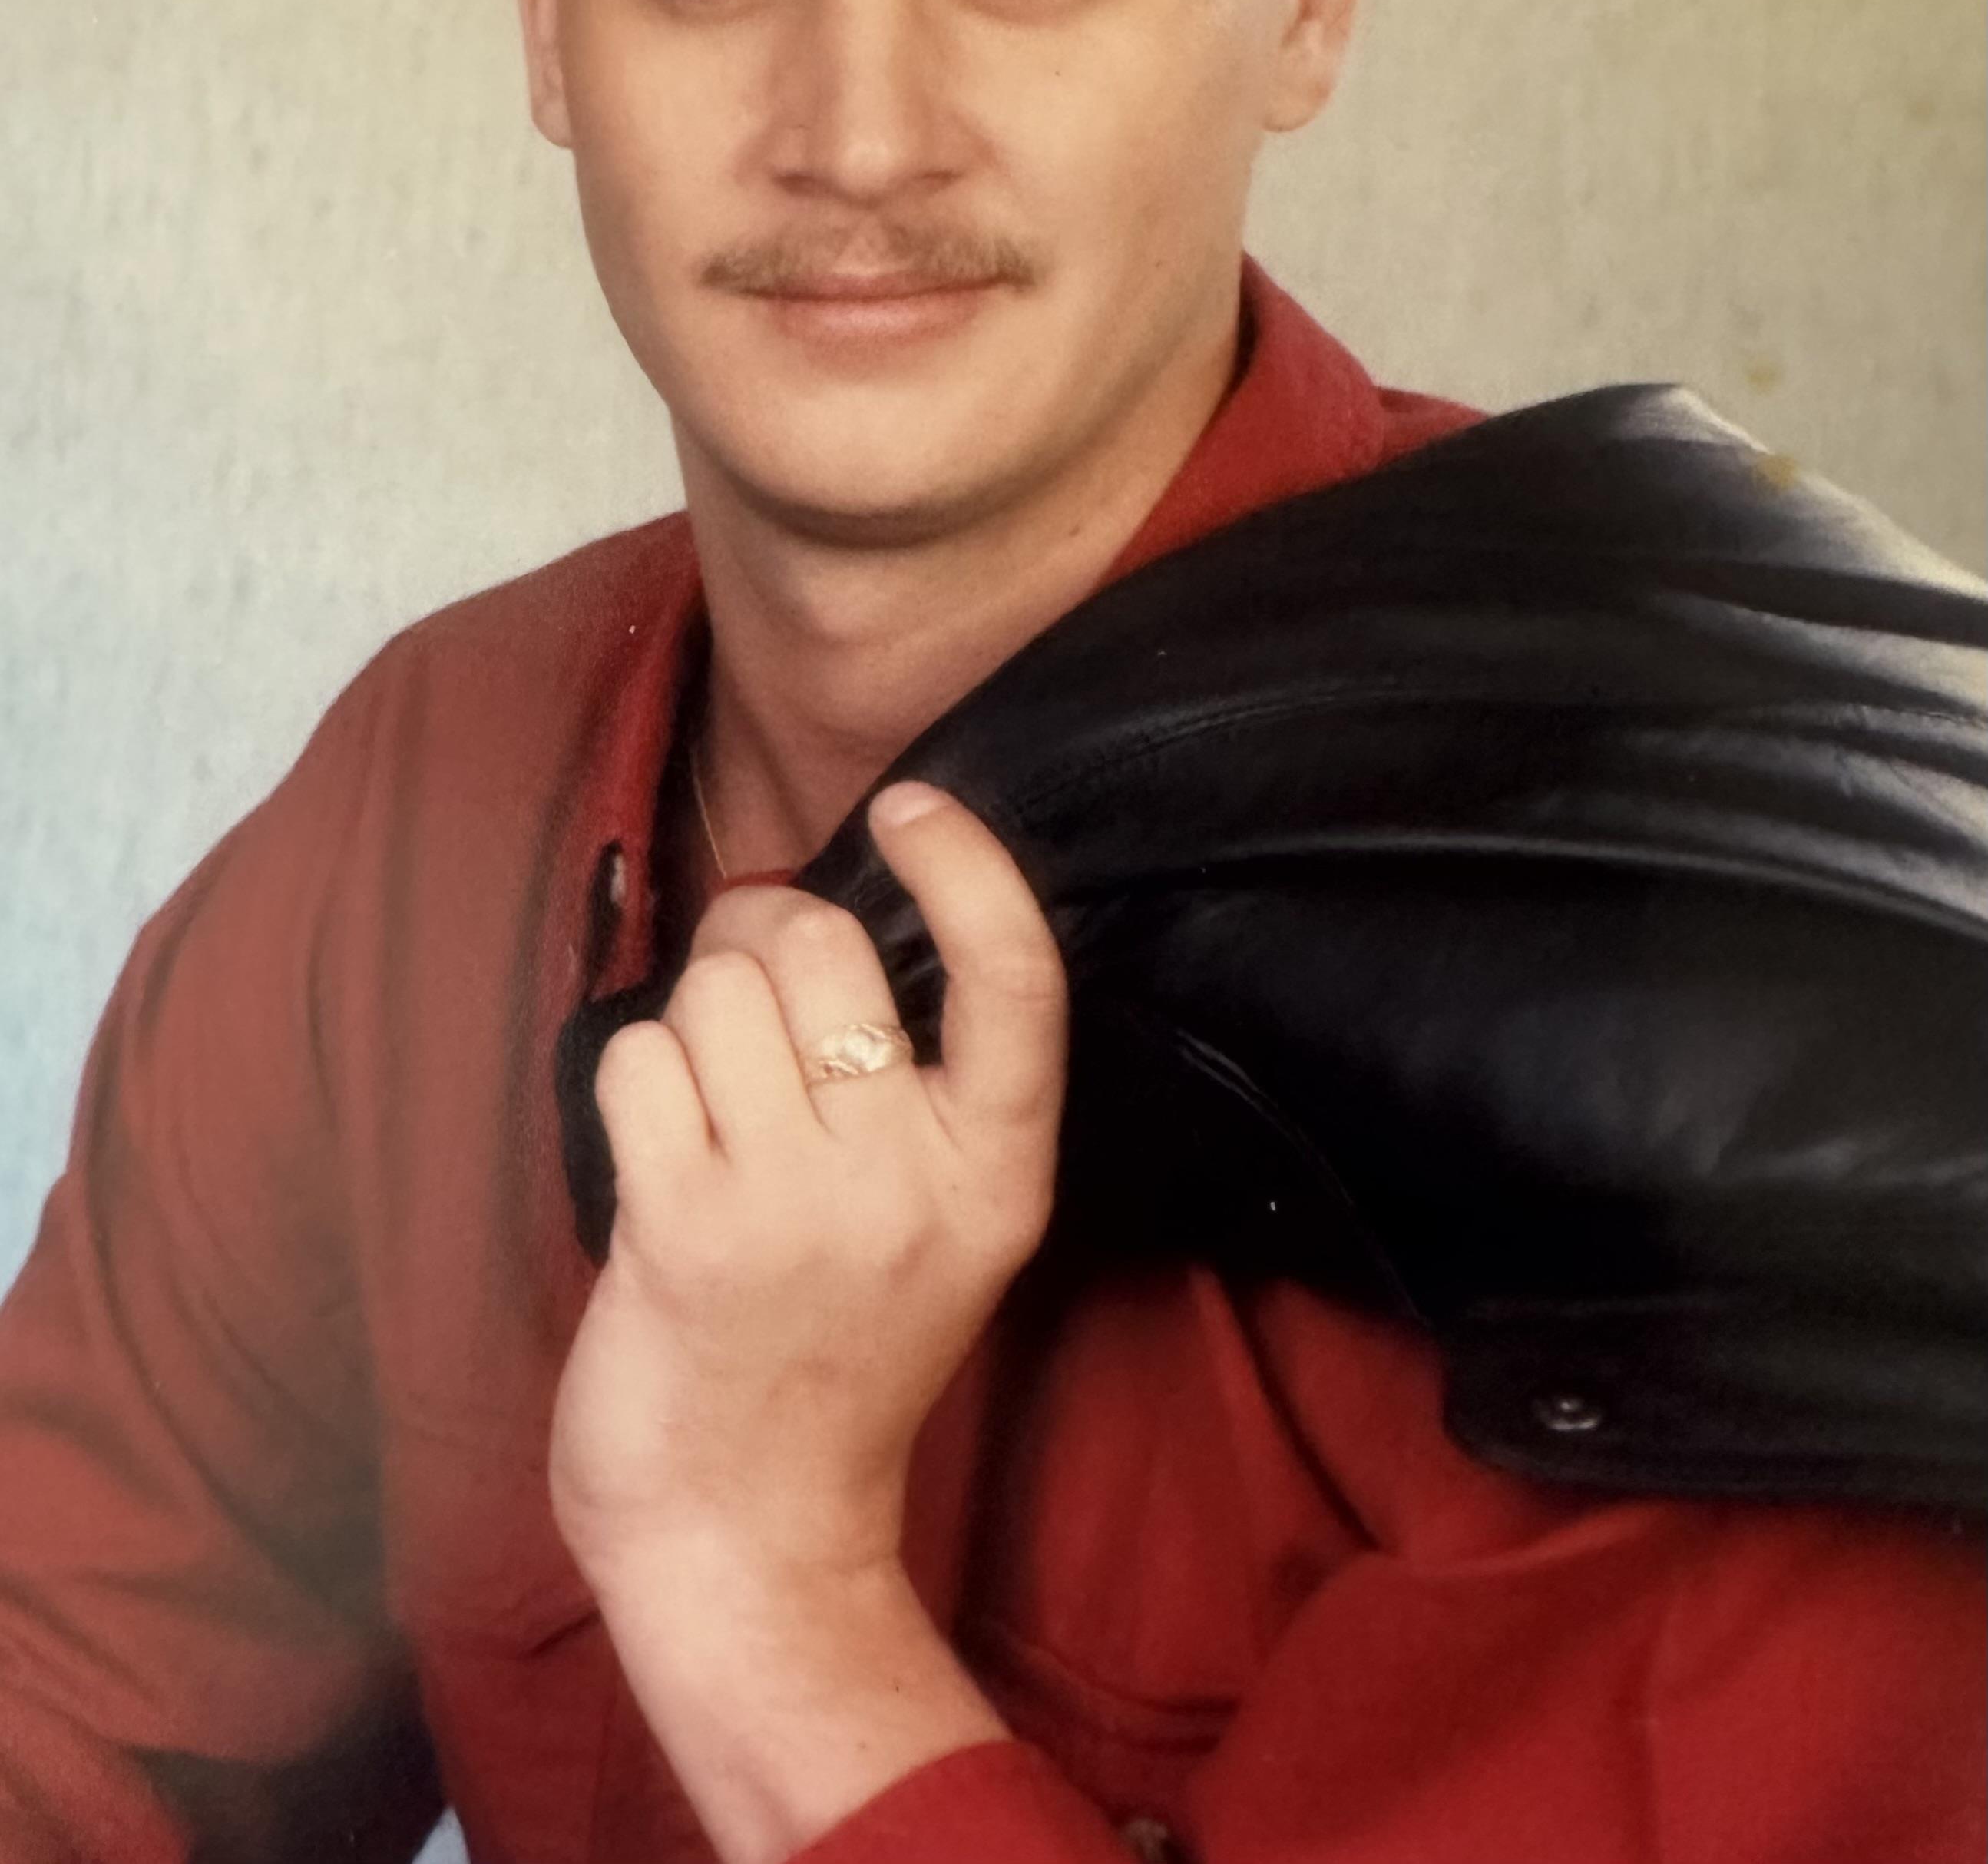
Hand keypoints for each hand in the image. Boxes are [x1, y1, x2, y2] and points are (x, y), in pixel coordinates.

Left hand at [548, 779, 1067, 1608]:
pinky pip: (638, 1055)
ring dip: (690, 1025)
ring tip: (707, 1119)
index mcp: (998, 1172)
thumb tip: (801, 901)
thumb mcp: (932, 1221)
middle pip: (816, 944)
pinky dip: (631, 1084)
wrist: (750, 1532)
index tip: (917, 805)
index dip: (971, 865)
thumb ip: (908, 1077)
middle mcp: (910, 1181)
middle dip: (760, 942)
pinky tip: (656, 1163)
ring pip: (715, 988)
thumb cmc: (832, 1346)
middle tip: (751, 1016)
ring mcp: (797, 1206)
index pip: (1019, 975)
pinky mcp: (683, 1229)